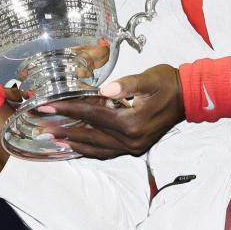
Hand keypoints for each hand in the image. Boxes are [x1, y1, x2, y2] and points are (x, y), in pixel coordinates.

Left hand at [39, 64, 183, 159]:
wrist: (189, 96)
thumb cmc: (168, 82)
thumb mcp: (148, 78)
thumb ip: (126, 84)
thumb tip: (105, 91)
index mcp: (131, 122)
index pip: (91, 114)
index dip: (68, 109)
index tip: (47, 106)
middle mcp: (131, 139)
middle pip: (90, 135)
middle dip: (64, 129)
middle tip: (41, 126)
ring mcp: (134, 146)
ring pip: (97, 148)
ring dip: (75, 144)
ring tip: (55, 139)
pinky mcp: (136, 146)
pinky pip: (108, 151)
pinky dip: (91, 149)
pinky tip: (79, 145)